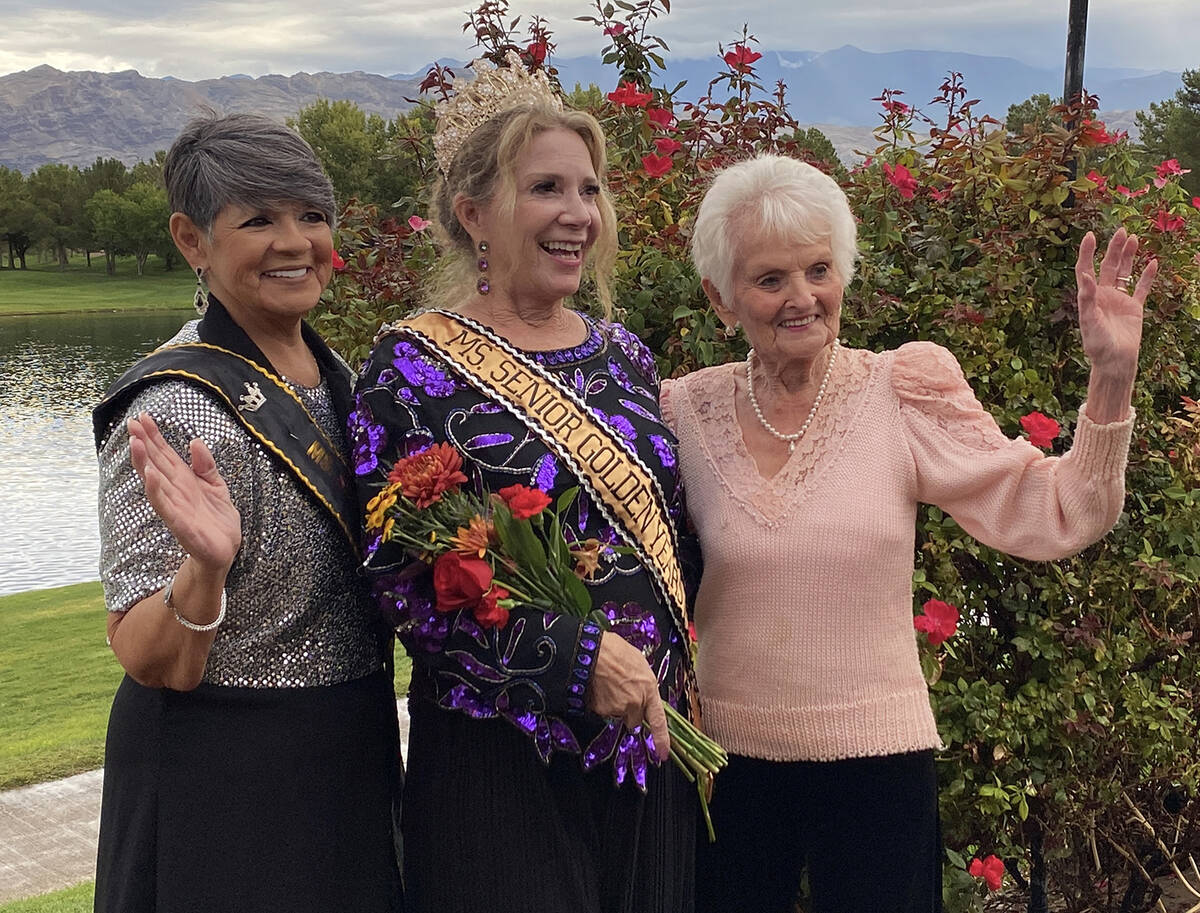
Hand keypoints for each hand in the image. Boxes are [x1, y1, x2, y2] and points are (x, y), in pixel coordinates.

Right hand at [127, 412, 241, 571]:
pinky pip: (165, 505)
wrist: (225, 550)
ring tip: (135, 443)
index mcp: (183, 480)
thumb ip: (205, 465)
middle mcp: (175, 491)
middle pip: (156, 463)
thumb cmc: (217, 520)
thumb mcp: (216, 486)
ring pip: (155, 481)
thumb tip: (195, 441)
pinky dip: (156, 490)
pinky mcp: (179, 523)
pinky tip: (149, 475)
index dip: (154, 436)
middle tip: (131, 423)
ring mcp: (175, 506)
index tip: (142, 416)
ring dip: (144, 462)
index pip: (165, 454)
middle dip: (144, 443)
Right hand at [586, 632, 669, 760]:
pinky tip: (598, 686)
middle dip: (630, 712)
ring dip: (614, 704)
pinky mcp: (601, 710)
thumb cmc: (614, 650)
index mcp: (648, 689)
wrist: (590, 650)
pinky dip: (600, 702)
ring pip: (617, 714)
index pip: (658, 720)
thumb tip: (643, 689)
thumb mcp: (637, 662)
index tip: (663, 754)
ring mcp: (617, 708)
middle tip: (621, 692)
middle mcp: (635, 702)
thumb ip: (643, 682)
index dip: (662, 739)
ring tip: (608, 682)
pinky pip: (602, 711)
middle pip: (634, 719)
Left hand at [1075, 228, 1155, 378]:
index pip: (1086, 269)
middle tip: (1121, 230)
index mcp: (1089, 297)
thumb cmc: (1097, 344)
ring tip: (1134, 238)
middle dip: (1113, 248)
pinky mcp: (1134, 308)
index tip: (1090, 235)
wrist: (1115, 361)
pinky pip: (1141, 288)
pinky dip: (1147, 276)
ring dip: (1128, 256)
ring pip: (1125, 273)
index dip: (1087, 253)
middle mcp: (1103, 295)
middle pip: (1108, 266)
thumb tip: (1086, 275)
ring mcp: (1119, 300)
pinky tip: (1153, 262)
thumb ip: (1087, 298)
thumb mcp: (1089, 320)